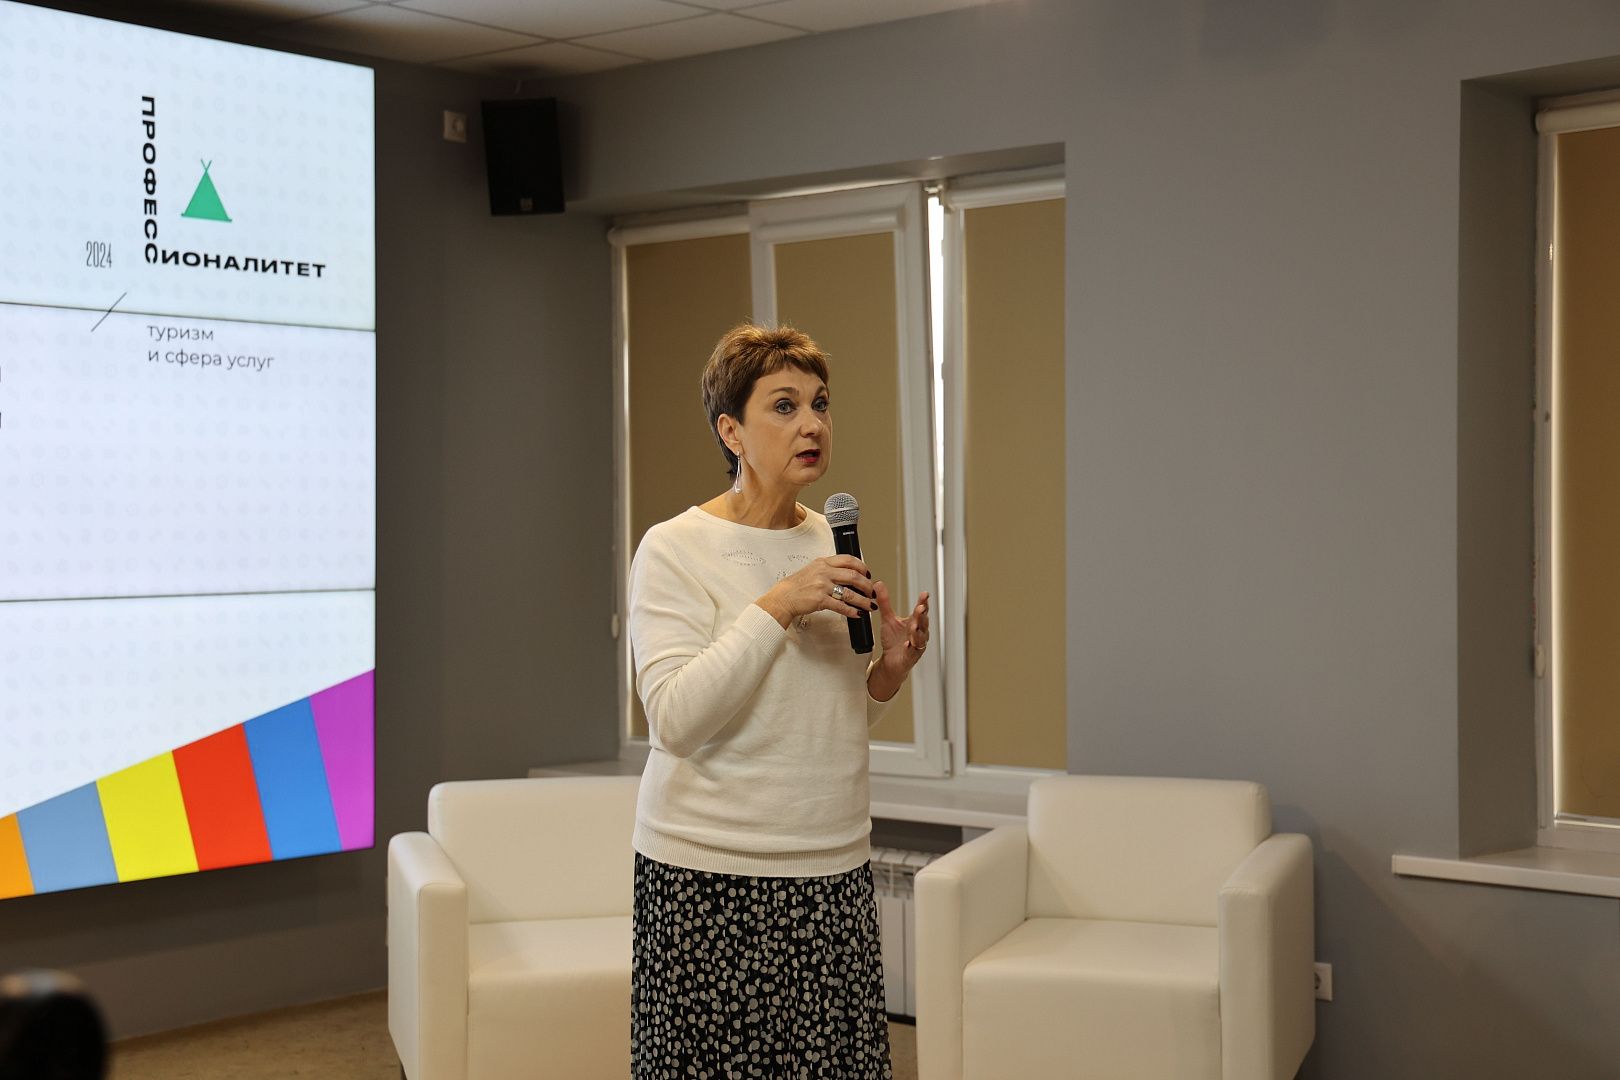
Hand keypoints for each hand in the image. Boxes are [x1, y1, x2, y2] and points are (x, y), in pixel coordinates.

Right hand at [757, 555, 875, 626]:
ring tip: (869, 605)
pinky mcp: (820, 600)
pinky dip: (852, 611)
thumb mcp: (812, 569)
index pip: (848, 559)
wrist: (783, 597)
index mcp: (823, 562)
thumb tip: (846, 573)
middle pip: (853, 575)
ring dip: (863, 600)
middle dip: (867, 585)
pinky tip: (857, 613)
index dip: (862, 566)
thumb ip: (828, 569)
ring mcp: (822, 586)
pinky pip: (841, 606)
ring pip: (850, 592)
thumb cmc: (796, 586)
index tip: (868, 574)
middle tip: (872, 591)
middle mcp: (824, 572)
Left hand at [874, 582, 929, 675]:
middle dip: (922, 615)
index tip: (925, 594)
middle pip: (923, 622)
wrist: (891, 661)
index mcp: (914, 622)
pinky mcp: (911, 656)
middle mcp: (918, 633)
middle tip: (921, 608)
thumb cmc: (894, 640)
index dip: (923, 602)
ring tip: (914, 625)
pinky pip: (913, 651)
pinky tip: (908, 644)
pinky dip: (911, 647)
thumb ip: (885, 602)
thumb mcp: (888, 619)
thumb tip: (878, 585)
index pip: (920, 610)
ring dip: (918, 631)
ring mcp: (916, 645)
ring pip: (920, 637)